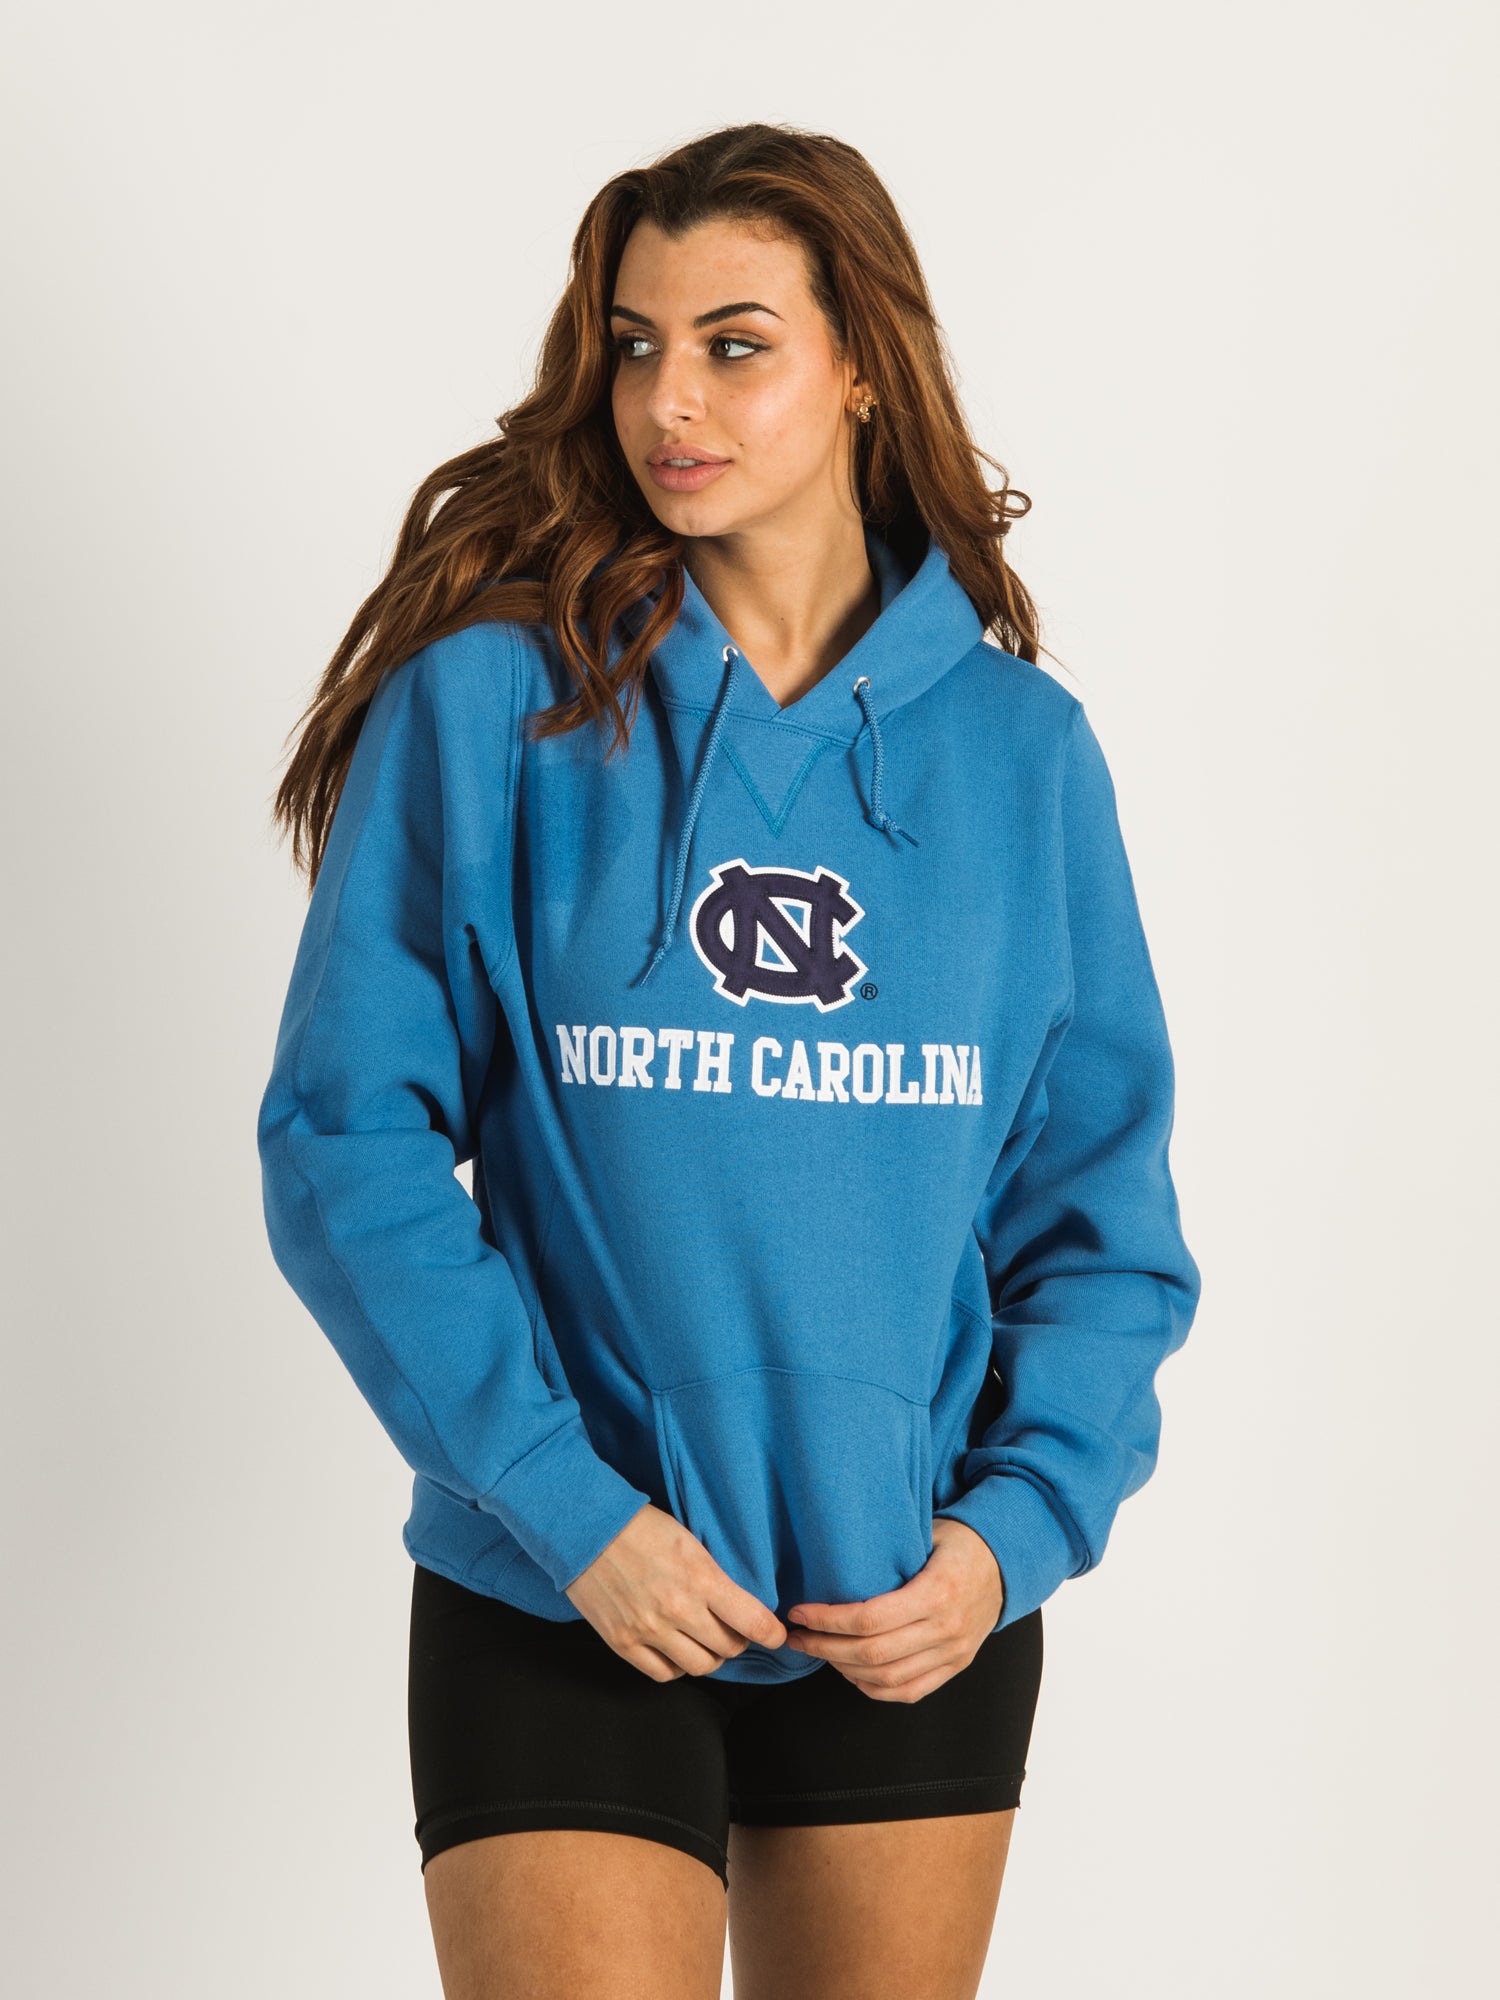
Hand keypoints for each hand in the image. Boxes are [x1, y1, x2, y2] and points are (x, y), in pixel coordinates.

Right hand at [564, 1502, 787, 1680]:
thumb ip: (714, 1575)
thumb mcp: (689, 1541)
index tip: (776, 1634)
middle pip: (728, 1648)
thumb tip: (738, 1603)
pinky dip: (677, 1666)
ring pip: (700, 1666)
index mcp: (700, 1579)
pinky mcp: (623, 1643)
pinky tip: (677, 1649)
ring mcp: (649, 1630)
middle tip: (734, 1629)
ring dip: (710, 1656)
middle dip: (738, 1640)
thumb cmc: (641, 1527)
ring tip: (705, 1640)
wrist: (586, 1530)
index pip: (752, 1621)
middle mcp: (678, 1610)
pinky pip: (663, 1673)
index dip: (771, 1633)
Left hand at [782, 1517, 1005, 1700]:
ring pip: (886, 1679)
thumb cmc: (961, 1540)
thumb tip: (833, 1554)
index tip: (799, 1612)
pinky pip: (909, 1691)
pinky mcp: (955, 1666)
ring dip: (843, 1669)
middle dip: (825, 1647)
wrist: (1008, 1562)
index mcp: (937, 1592)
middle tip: (796, 1635)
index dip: (827, 1620)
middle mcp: (946, 1629)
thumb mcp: (928, 1531)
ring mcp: (953, 1653)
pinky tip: (849, 1671)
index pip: (870, 1619)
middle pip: (872, 1654)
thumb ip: (889, 1550)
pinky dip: (873, 1688)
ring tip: (817, 1651)